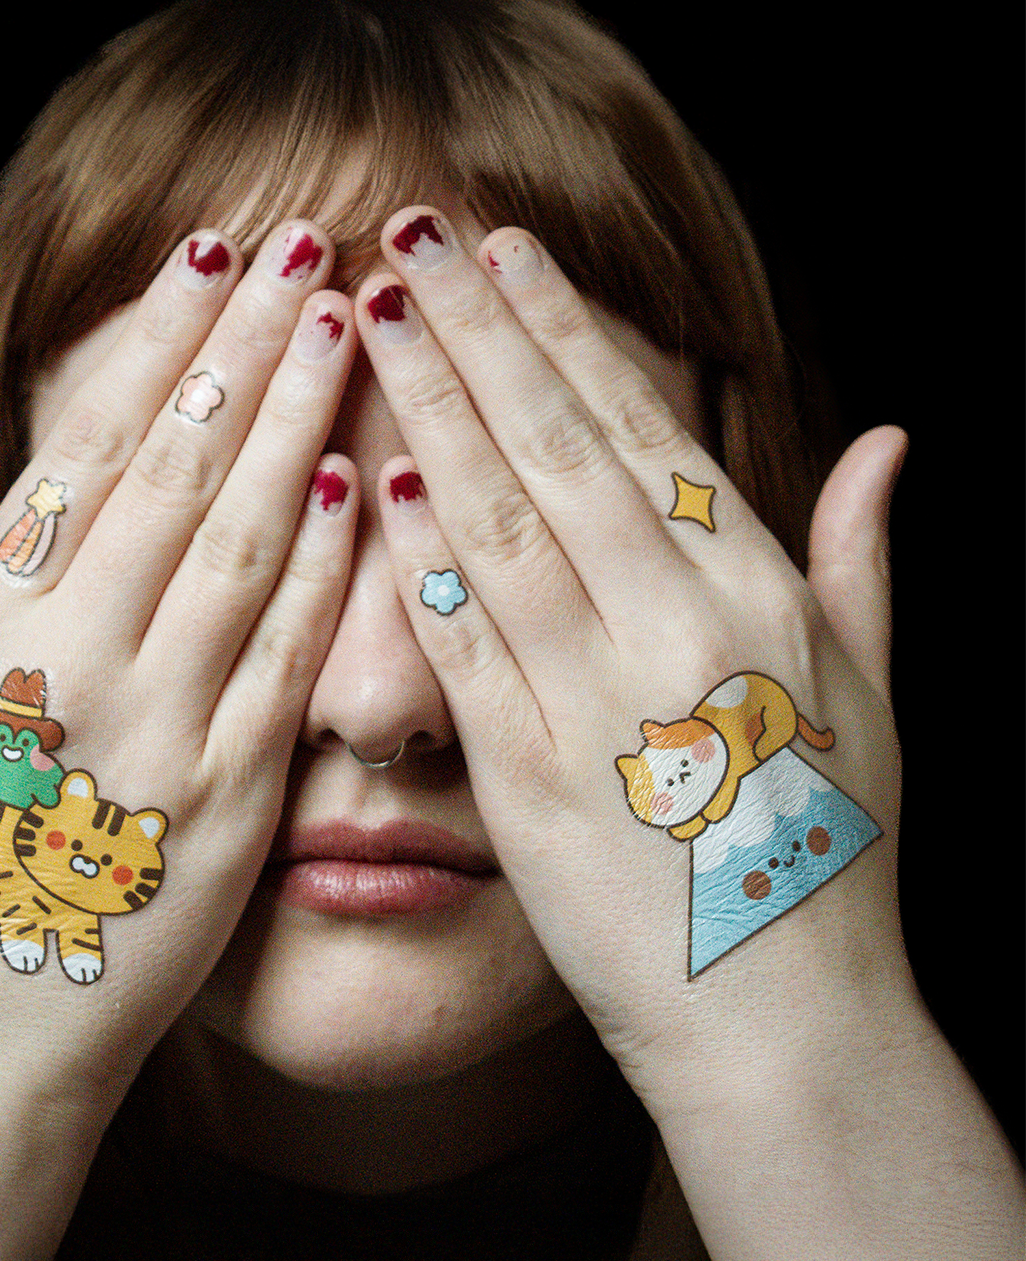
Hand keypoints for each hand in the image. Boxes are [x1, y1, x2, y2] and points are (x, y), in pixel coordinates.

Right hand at [0, 220, 358, 1089]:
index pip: (87, 446)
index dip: (152, 341)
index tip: (209, 255)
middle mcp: (71, 653)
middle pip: (176, 471)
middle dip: (243, 350)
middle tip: (306, 250)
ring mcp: (157, 720)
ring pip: (241, 543)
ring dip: (297, 426)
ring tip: (347, 327)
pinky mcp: (230, 791)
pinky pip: (286, 658)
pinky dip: (326, 570)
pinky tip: (365, 487)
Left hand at [356, 207, 908, 1099]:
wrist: (780, 1020)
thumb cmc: (827, 852)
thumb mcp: (875, 695)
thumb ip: (861, 558)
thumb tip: (889, 438)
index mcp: (761, 596)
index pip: (644, 427)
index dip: (565, 331)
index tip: (502, 254)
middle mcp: (678, 629)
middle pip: (557, 448)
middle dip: (476, 334)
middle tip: (405, 240)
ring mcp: (596, 701)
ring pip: (497, 523)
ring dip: (429, 413)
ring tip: (372, 324)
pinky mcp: (523, 779)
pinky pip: (462, 646)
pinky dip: (418, 562)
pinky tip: (376, 483)